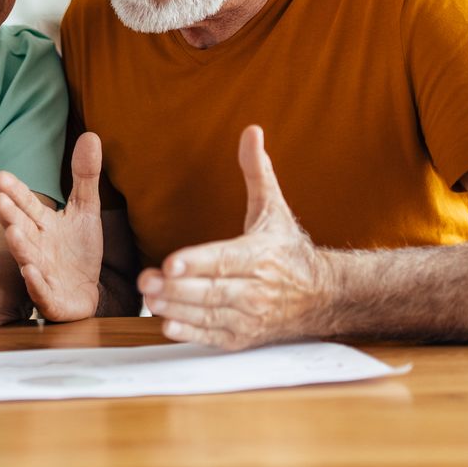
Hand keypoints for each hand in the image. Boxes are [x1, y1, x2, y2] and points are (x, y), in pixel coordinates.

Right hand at [0, 132, 103, 320]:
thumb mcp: (86, 209)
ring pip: (27, 258)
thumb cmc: (79, 249)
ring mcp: (41, 272)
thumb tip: (90, 134)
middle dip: (10, 216)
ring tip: (13, 234)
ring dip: (20, 247)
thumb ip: (85, 176)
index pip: (27, 204)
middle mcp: (37, 246)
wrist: (87, 291)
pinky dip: (35, 283)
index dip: (15, 192)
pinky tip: (31, 272)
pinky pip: (41, 291)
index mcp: (43, 224)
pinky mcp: (51, 299)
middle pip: (21, 229)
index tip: (1, 176)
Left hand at [140, 125, 331, 349]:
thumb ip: (257, 171)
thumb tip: (251, 130)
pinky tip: (168, 326)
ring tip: (149, 299)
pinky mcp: (244, 337)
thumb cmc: (288, 249)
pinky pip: (215, 336)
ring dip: (178, 309)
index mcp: (261, 255)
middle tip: (145, 280)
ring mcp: (251, 316)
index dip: (198, 261)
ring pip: (210, 314)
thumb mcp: (273, 208)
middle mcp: (257, 289)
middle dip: (177, 287)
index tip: (171, 261)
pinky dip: (192, 334)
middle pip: (213, 290)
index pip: (225, 260)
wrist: (322, 297)